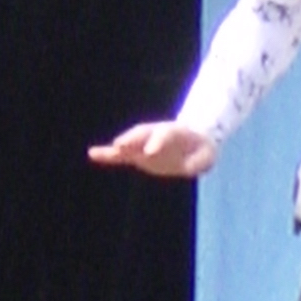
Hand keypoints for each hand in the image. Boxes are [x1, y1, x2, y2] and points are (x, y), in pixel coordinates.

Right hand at [87, 121, 216, 178]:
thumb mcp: (208, 156)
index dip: (157, 142)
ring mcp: (146, 143)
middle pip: (142, 134)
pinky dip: (108, 155)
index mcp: (175, 132)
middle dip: (132, 140)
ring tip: (99, 152)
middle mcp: (156, 135)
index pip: (164, 135)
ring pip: (130, 143)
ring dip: (117, 147)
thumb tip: (188, 168)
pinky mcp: (138, 154)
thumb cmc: (202, 149)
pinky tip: (93, 154)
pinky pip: (122, 155)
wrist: (193, 141)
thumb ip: (200, 161)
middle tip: (120, 145)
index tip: (150, 152)